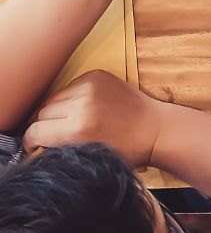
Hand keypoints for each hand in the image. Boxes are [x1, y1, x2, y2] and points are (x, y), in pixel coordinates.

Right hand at [25, 71, 163, 169]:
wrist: (156, 128)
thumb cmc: (126, 150)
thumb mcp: (89, 158)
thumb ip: (60, 150)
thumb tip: (37, 146)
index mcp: (78, 129)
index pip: (34, 132)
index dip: (32, 142)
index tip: (35, 146)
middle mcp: (82, 104)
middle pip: (42, 113)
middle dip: (45, 126)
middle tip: (56, 135)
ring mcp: (90, 86)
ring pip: (54, 98)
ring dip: (58, 110)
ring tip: (72, 120)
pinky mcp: (97, 75)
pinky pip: (70, 86)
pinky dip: (72, 97)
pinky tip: (85, 107)